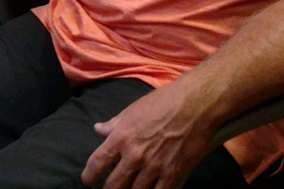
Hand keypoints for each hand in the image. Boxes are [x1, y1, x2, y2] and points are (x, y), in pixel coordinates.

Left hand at [80, 81, 218, 188]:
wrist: (195, 105)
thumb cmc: (163, 102)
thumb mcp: (133, 110)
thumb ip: (114, 124)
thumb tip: (98, 130)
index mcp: (121, 137)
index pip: (97, 162)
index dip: (89, 176)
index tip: (88, 181)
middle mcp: (134, 155)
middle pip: (114, 185)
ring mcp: (154, 167)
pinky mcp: (174, 174)